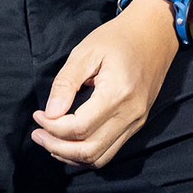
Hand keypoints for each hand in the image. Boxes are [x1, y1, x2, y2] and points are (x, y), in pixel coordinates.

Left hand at [32, 0, 178, 168]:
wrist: (154, 34)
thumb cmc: (118, 38)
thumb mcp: (86, 52)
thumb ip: (66, 83)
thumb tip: (50, 113)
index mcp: (117, 93)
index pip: (79, 128)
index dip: (52, 127)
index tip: (37, 115)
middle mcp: (130, 114)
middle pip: (89, 150)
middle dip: (57, 147)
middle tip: (38, 133)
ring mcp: (136, 122)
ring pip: (100, 157)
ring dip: (71, 156)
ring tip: (50, 140)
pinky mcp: (136, 124)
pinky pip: (109, 150)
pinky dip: (87, 152)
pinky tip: (70, 141)